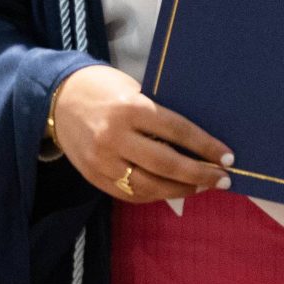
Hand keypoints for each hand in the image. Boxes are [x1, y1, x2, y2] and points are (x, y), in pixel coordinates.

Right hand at [50, 64, 232, 201]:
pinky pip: (130, 194)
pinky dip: (156, 195)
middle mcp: (115, 137)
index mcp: (130, 108)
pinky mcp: (94, 177)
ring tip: (203, 187)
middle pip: (166, 164)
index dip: (206, 146)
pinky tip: (174, 191)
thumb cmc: (105, 89)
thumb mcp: (134, 91)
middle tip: (223, 178)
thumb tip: (198, 139)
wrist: (56, 101)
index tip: (228, 157)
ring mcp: (102, 161)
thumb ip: (159, 114)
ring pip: (149, 186)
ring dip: (181, 190)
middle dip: (199, 174)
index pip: (178, 131)